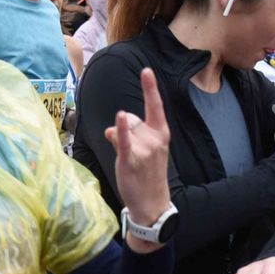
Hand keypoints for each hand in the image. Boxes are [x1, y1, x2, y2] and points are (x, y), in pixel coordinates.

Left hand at [104, 67, 171, 240]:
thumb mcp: (145, 150)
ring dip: (118, 140)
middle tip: (134, 153)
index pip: (155, 106)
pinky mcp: (130, 160)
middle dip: (125, 129)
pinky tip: (118, 119)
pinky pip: (124, 141)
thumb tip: (112, 129)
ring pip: (122, 129)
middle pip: (130, 118)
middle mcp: (155, 138)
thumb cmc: (148, 174)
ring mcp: (144, 149)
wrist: (152, 203)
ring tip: (128, 160)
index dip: (150, 87)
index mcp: (161, 133)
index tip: (146, 70)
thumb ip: (130, 134)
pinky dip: (120, 131)